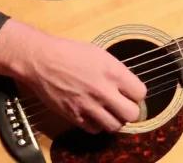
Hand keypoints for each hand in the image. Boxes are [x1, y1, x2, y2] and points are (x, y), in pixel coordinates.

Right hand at [0, 19, 146, 133]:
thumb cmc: (70, 52)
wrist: (42, 60)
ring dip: (115, 120)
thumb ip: (117, 72)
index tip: (131, 92)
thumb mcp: (101, 55)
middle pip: (132, 114)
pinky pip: (94, 129)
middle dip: (131, 110)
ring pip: (114, 126)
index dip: (137, 94)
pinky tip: (95, 115)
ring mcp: (89, 106)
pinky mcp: (74, 116)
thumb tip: (127, 85)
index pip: (140, 93)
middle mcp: (104, 91)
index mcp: (113, 73)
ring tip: (110, 112)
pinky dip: (97, 125)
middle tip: (124, 105)